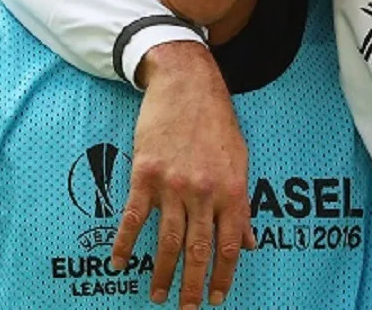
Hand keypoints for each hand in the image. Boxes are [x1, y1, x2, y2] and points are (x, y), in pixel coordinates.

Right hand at [111, 41, 256, 307]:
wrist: (187, 83)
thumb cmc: (217, 121)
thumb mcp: (241, 160)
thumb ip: (242, 204)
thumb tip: (251, 242)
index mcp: (232, 189)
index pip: (230, 245)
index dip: (223, 276)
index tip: (217, 298)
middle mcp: (204, 191)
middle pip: (198, 250)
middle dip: (193, 286)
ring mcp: (173, 184)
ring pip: (168, 241)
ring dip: (162, 274)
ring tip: (157, 296)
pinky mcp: (145, 174)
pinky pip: (135, 218)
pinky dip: (126, 244)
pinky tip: (120, 264)